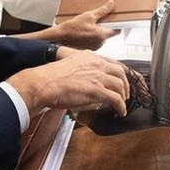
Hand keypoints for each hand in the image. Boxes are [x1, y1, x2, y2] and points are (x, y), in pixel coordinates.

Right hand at [8, 51, 128, 117]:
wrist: (44, 83)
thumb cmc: (50, 78)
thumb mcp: (69, 66)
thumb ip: (81, 70)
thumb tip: (86, 81)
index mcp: (89, 57)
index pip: (112, 63)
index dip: (120, 73)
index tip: (121, 80)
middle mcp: (97, 64)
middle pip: (120, 73)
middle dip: (125, 84)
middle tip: (124, 94)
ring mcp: (98, 76)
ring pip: (120, 85)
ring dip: (123, 97)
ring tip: (122, 104)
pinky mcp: (97, 90)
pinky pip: (116, 99)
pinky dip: (121, 106)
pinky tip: (120, 112)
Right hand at [49, 2, 119, 50]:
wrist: (61, 36)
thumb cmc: (73, 27)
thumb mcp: (89, 15)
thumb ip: (102, 11)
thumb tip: (111, 4)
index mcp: (102, 35)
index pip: (117, 31)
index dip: (117, 24)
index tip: (114, 20)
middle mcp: (100, 43)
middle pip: (109, 34)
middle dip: (105, 27)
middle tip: (98, 20)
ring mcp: (95, 47)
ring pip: (101, 38)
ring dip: (98, 32)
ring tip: (90, 26)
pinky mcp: (89, 48)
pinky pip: (95, 41)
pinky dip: (93, 36)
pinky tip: (86, 31)